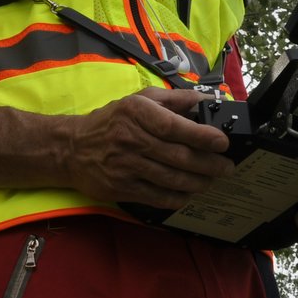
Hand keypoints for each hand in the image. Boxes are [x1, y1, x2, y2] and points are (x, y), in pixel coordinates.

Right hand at [62, 88, 234, 207]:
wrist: (71, 149)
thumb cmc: (110, 122)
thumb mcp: (138, 100)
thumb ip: (174, 99)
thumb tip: (207, 100)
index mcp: (137, 113)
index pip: (176, 126)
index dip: (202, 136)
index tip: (222, 142)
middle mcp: (131, 139)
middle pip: (178, 156)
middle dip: (209, 164)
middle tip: (226, 166)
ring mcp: (125, 166)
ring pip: (171, 179)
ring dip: (198, 182)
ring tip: (213, 180)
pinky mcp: (121, 188)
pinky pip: (157, 197)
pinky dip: (178, 198)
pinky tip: (190, 193)